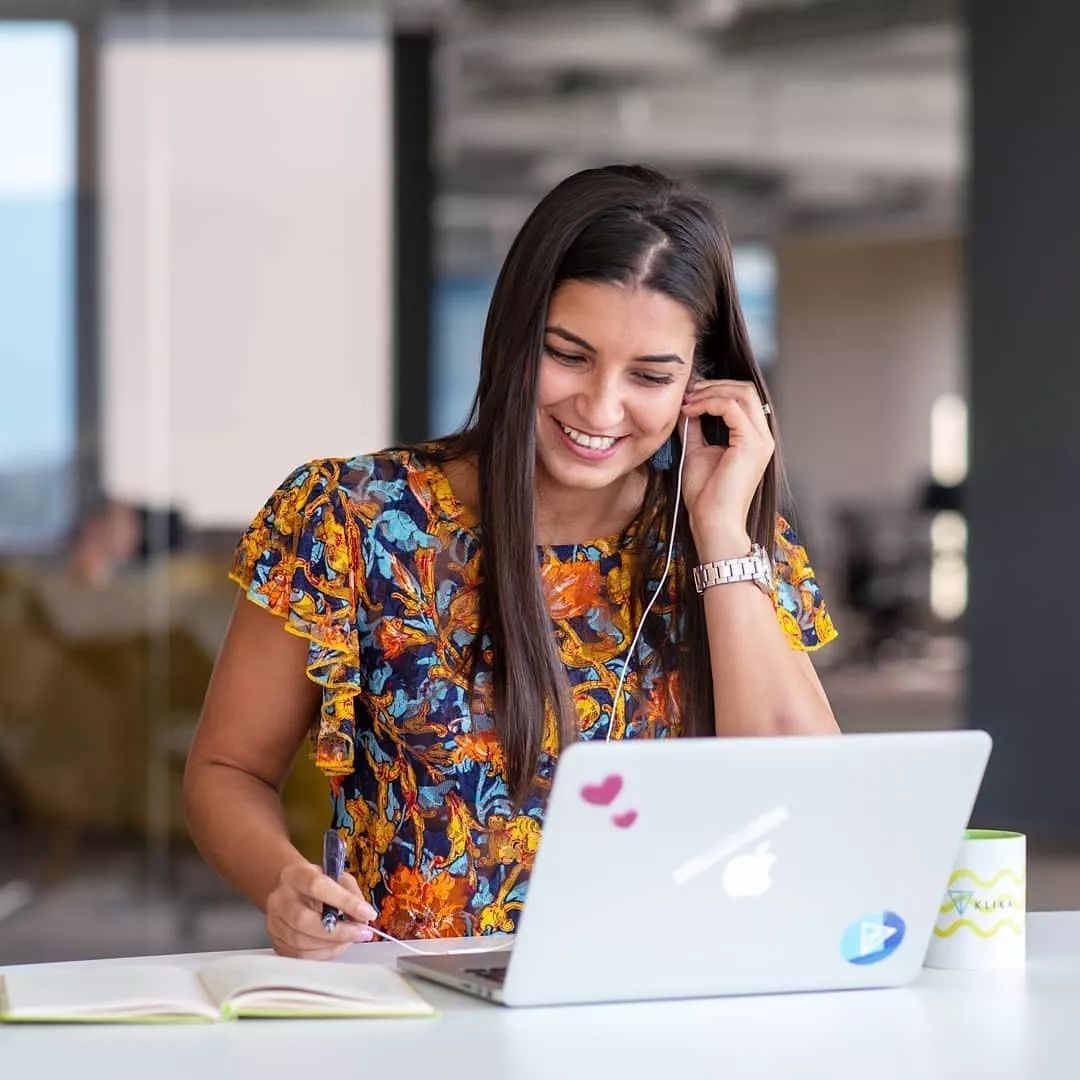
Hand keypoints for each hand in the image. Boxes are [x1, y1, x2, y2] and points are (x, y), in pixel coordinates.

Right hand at [265, 860, 377, 959]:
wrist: (289, 890)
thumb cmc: (316, 884)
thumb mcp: (336, 877)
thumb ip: (351, 893)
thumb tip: (364, 917)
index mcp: (295, 876)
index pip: (317, 887)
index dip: (344, 902)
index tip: (367, 913)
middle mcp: (279, 899)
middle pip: (304, 920)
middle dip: (339, 931)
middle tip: (362, 933)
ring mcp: (274, 923)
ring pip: (301, 942)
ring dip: (333, 945)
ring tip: (351, 939)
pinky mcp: (276, 942)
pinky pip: (299, 955)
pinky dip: (323, 953)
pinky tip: (336, 946)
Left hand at [678, 379, 774, 550]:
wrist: (712, 522)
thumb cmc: (706, 496)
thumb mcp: (697, 451)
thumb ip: (695, 428)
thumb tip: (686, 406)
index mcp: (753, 439)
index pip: (743, 398)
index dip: (716, 389)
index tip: (689, 394)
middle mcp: (763, 437)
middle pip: (746, 389)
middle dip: (714, 385)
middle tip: (688, 392)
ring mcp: (760, 440)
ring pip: (741, 393)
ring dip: (710, 392)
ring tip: (687, 401)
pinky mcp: (751, 444)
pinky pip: (732, 407)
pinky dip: (709, 403)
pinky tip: (691, 410)